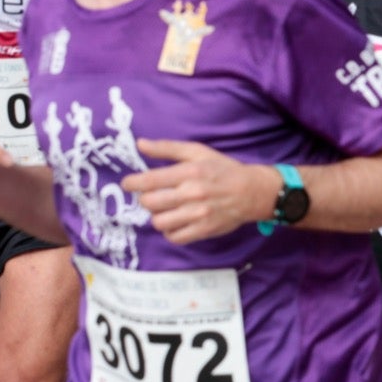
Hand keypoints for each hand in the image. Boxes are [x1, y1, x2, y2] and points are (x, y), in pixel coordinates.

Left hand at [128, 140, 282, 244]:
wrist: (253, 191)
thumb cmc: (223, 169)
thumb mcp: (198, 152)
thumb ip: (168, 148)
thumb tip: (140, 143)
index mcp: (189, 172)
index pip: (149, 180)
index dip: (132, 183)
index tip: (128, 184)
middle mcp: (192, 193)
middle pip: (150, 203)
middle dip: (146, 199)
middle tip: (154, 196)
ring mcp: (198, 214)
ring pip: (159, 222)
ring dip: (158, 216)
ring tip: (166, 209)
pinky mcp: (204, 230)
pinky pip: (174, 237)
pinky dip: (171, 231)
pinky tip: (176, 222)